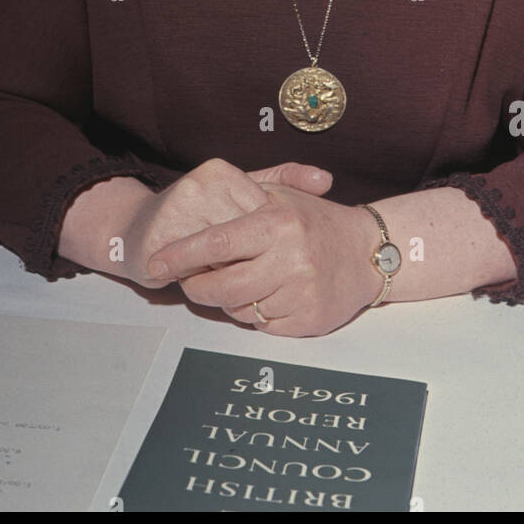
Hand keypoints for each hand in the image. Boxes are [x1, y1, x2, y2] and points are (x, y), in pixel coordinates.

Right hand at [118, 158, 332, 289]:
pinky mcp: (159, 238)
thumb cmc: (193, 217)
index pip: (262, 214)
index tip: (263, 251)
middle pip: (243, 239)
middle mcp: (200, 185)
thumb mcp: (239, 192)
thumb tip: (325, 180)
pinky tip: (197, 275)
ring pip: (222, 260)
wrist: (132, 231)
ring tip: (217, 269)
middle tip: (251, 268)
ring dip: (224, 273)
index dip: (263, 243)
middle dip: (246, 260)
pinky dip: (202, 280)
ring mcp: (178, 210)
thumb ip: (282, 181)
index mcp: (222, 172)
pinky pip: (197, 272)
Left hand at [148, 183, 382, 337]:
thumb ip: (240, 200)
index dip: (181, 255)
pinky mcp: (309, 320)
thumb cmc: (316, 222)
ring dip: (229, 301)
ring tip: (240, 282)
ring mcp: (301, 292)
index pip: (217, 242)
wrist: (368, 252)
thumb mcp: (281, 198)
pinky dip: (257, 314)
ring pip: (239, 310)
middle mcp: (290, 258)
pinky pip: (263, 326)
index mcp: (277, 223)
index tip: (155, 263)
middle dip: (197, 288)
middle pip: (221, 287)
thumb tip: (195, 217)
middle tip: (191, 281)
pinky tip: (267, 295)